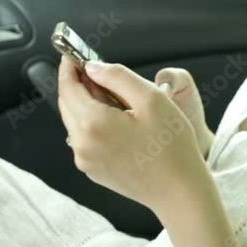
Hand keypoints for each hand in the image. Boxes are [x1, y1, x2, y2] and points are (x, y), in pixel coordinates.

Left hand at [56, 56, 212, 214]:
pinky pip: (85, 139)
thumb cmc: (171, 147)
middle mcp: (81, 144)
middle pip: (68, 104)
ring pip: (75, 122)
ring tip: (116, 99)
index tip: (73, 55)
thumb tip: (93, 68)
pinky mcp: (93, 170)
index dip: (69, 67)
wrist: (179, 191)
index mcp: (93, 123)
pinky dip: (93, 124)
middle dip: (79, 85)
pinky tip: (118, 122)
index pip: (68, 87)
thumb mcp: (151, 98)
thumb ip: (117, 76)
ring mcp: (85, 160)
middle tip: (98, 73)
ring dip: (88, 105)